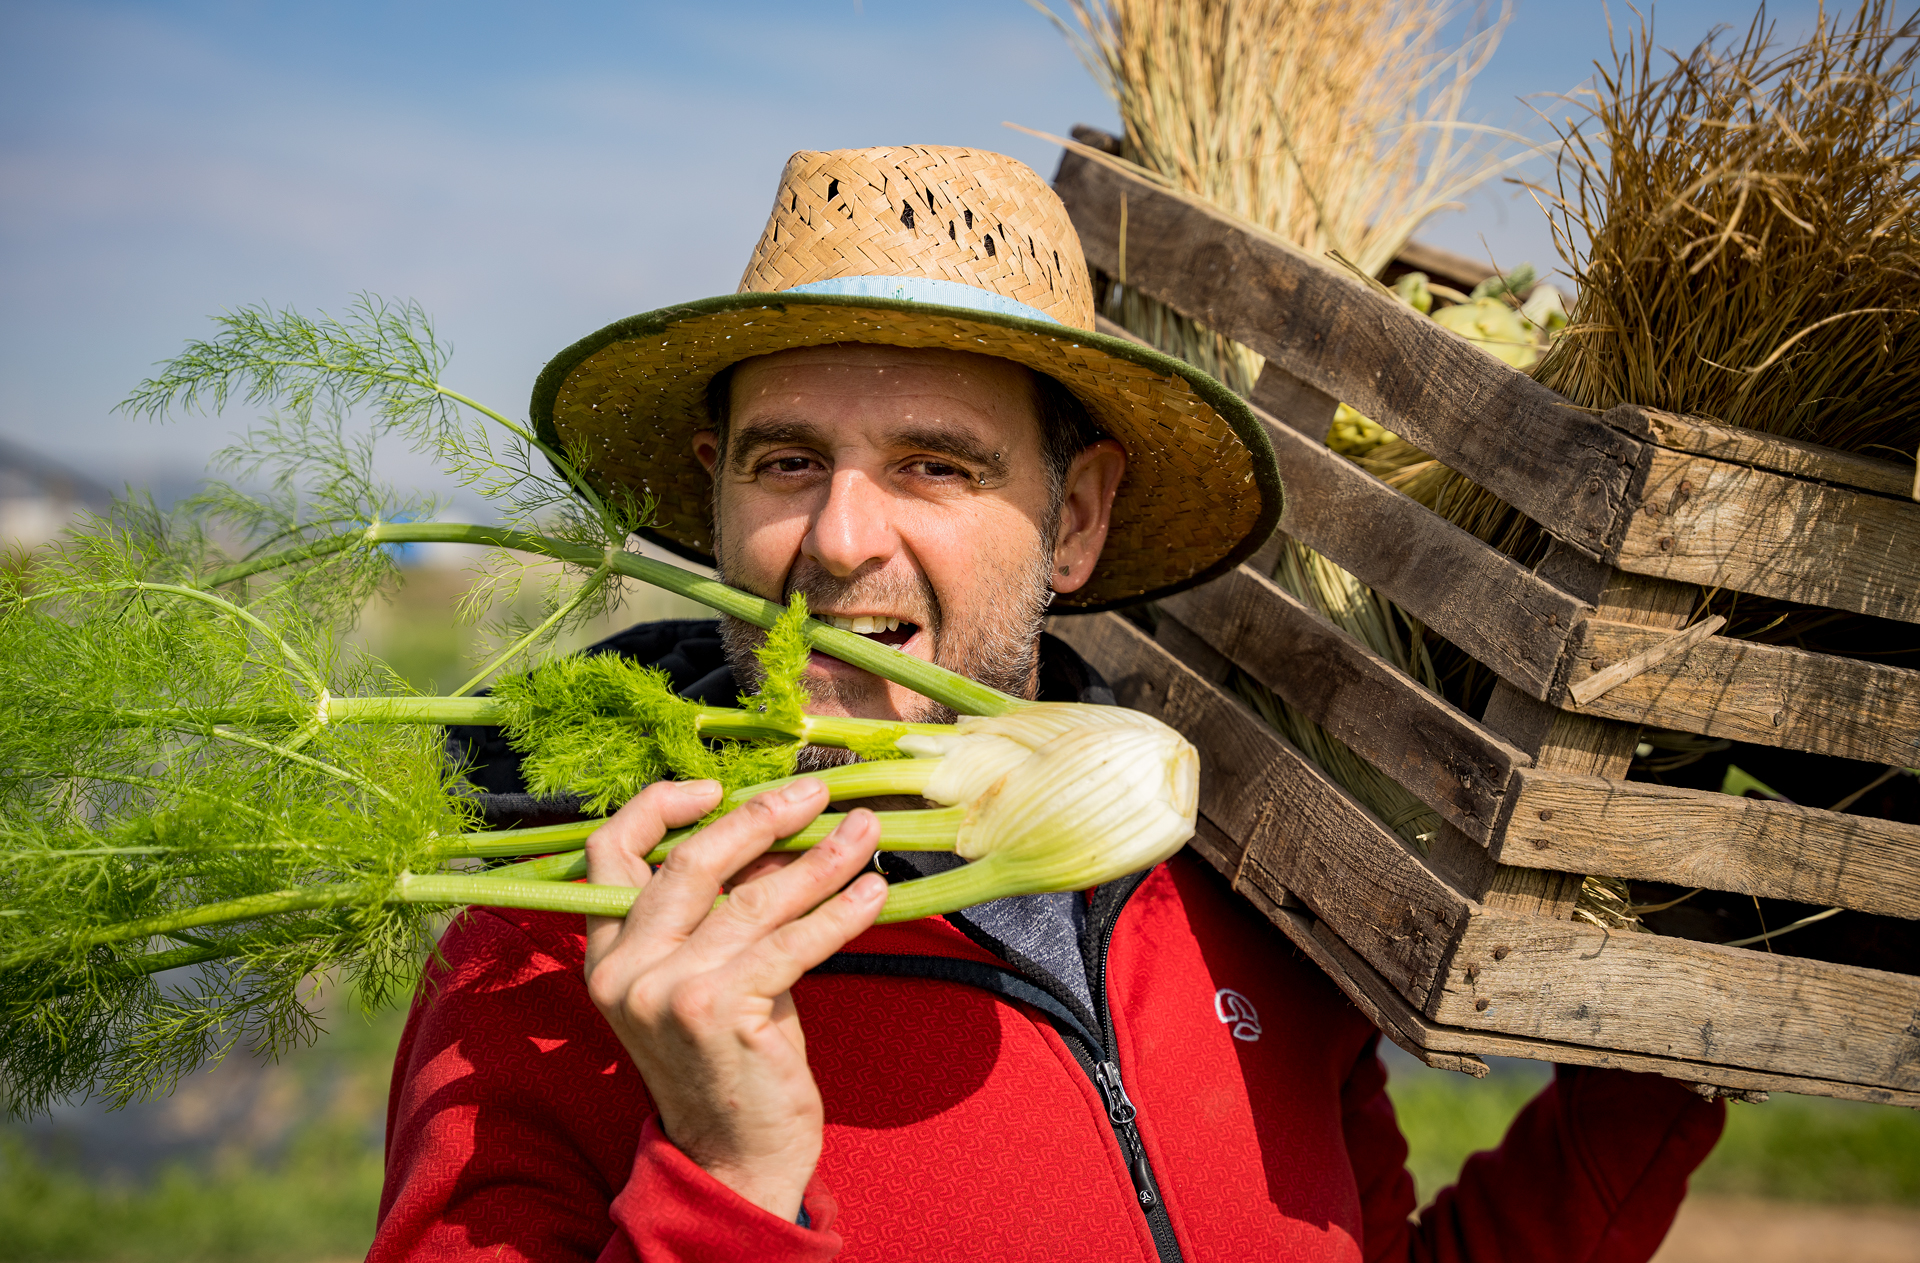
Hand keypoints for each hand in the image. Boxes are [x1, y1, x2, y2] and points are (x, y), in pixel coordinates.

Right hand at [583, 778, 885, 1220]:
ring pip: (753, 899)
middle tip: (817, 793)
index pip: (609, 853)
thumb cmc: (730, 1059)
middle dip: (761, 818)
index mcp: (608, 953)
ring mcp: (665, 991)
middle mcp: (625, 969)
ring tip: (866, 833)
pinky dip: (840, 913)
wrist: (733, 1157)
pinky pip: (792, 943)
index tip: (715, 786)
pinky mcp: (716, 1012)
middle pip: (691, 862)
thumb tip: (781, 832)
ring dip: (820, 859)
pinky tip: (875, 893)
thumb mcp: (713, 973)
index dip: (660, 808)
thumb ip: (728, 909)